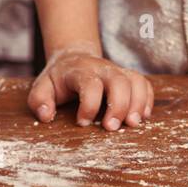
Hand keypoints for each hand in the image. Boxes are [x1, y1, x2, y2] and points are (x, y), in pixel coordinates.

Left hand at [27, 41, 154, 130]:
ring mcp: (118, 71)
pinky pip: (144, 84)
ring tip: (133, 124)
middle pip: (118, 81)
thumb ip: (39, 101)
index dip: (89, 105)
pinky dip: (147, 100)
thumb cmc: (58, 79)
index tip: (82, 122)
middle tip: (111, 128)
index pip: (90, 84)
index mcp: (81, 71)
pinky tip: (143, 117)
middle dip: (118, 106)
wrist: (73, 58)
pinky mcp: (128, 77)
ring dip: (138, 103)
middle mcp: (103, 69)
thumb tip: (46, 116)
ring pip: (135, 81)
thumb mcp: (41, 87)